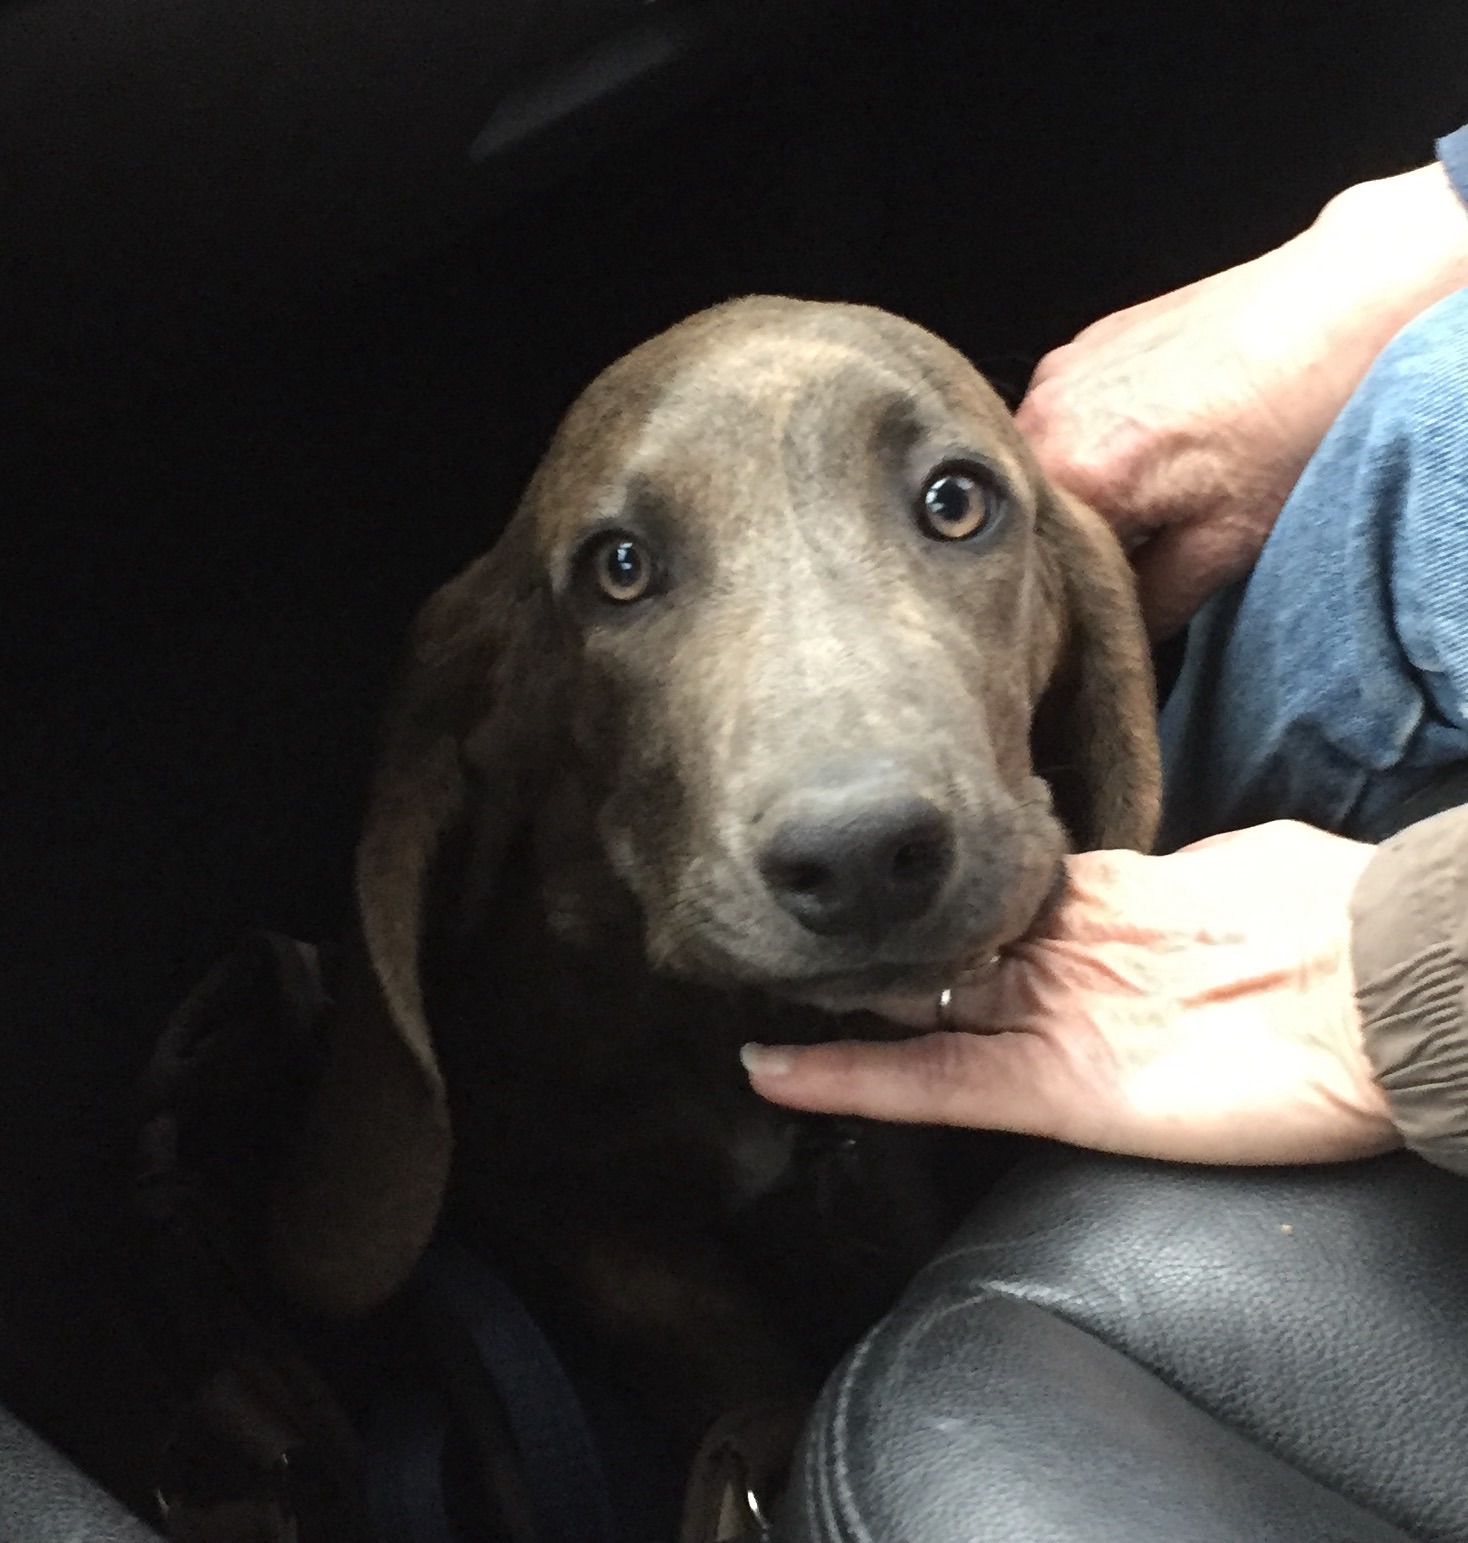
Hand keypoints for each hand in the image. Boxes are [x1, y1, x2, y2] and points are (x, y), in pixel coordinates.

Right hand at [743, 823, 1400, 1165]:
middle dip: (861, 957)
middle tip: (774, 943)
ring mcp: (1052, 1031)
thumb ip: (1167, 867)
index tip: (860, 885)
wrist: (1390, 992)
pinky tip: (779, 1070)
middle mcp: (1057, 974)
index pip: (976, 906)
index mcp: (1090, 911)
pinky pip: (939, 1082)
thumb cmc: (1323, 912)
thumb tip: (1138, 859)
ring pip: (918, 1018)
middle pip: (934, 966)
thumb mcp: (1235, 861)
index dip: (918, 900)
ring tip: (747, 999)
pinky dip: (855, 1078)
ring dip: (837, 1013)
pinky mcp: (1059, 1091)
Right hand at [1016, 164, 1467, 638]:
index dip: (1061, 593)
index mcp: (1074, 473)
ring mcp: (1056, 375)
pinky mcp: (1076, 349)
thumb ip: (1150, 605)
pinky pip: (1056, 422)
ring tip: (1147, 487)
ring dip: (1075, 490)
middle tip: (1132, 547)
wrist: (1338, 309)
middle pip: (1026, 514)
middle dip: (1066, 539)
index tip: (1100, 600)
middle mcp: (1044, 418)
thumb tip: (1118, 631)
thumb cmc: (1294, 420)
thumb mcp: (1225, 547)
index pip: (1029, 565)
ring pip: (1037, 468)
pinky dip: (1087, 445)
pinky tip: (1150, 442)